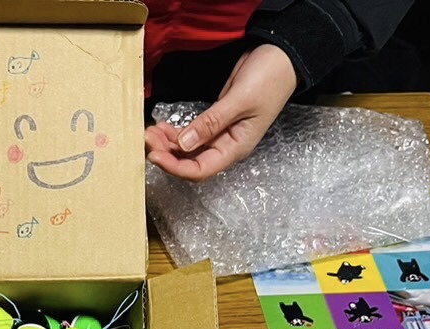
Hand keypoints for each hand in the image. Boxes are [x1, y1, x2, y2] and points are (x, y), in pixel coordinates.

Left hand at [144, 43, 296, 180]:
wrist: (281, 58)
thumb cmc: (270, 78)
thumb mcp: (240, 100)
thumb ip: (212, 122)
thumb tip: (184, 144)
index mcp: (236, 147)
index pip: (200, 169)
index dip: (175, 167)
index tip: (154, 154)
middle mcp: (226, 146)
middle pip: (190, 162)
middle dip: (167, 154)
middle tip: (147, 138)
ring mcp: (220, 135)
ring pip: (188, 150)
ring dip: (168, 144)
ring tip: (151, 131)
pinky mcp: (215, 122)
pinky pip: (191, 135)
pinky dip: (175, 133)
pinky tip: (162, 127)